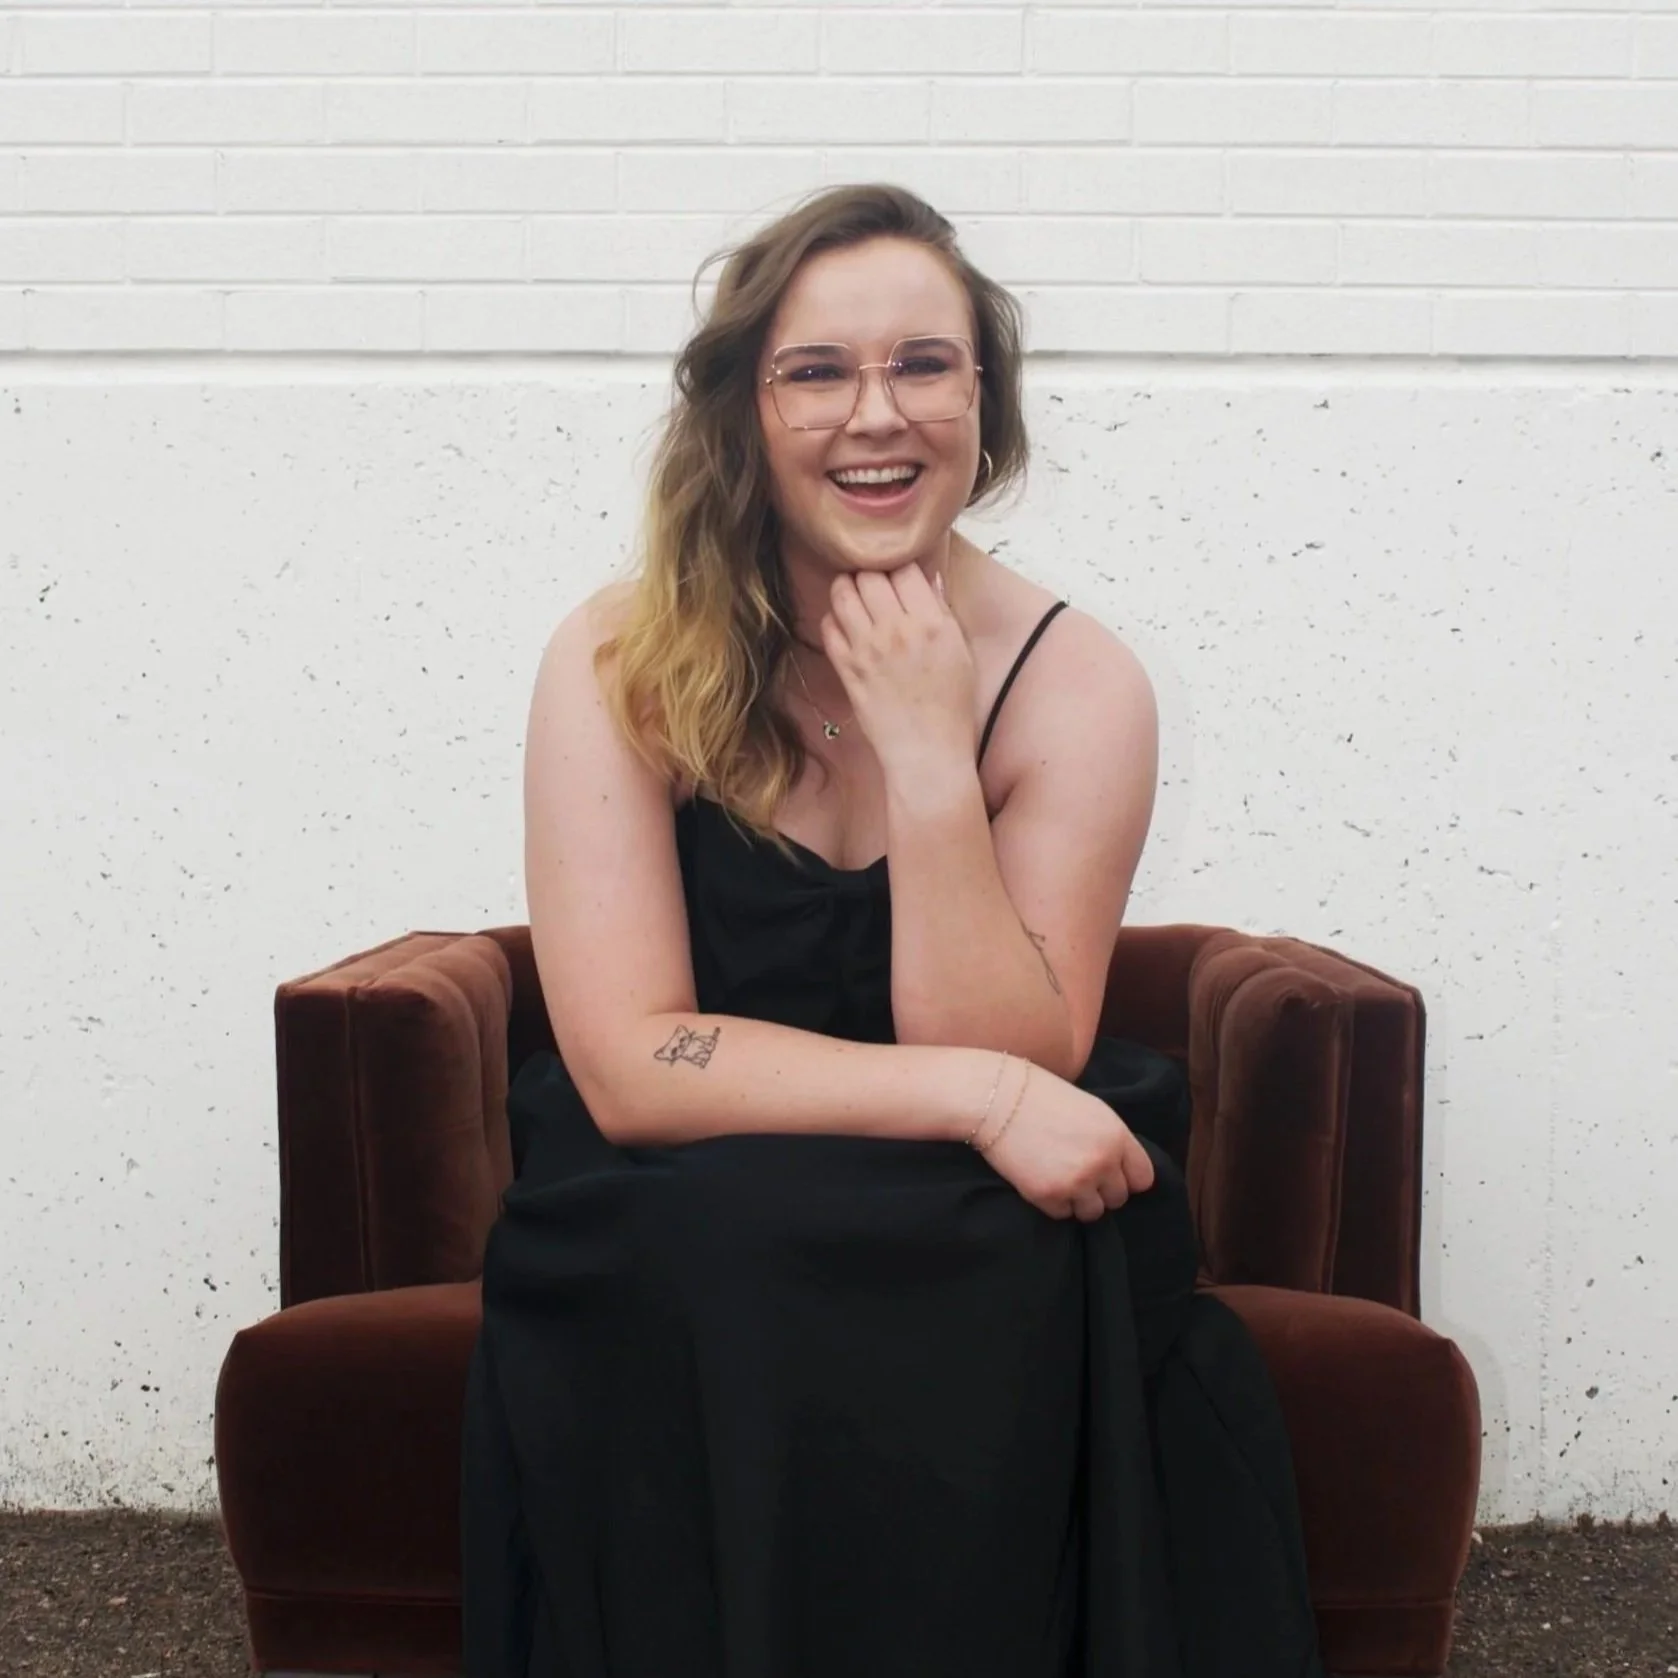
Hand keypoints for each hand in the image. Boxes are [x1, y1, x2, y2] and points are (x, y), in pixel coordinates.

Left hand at [818, 562, 976, 780]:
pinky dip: (834, 619)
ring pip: (843, 594)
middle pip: (870, 575)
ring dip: (847, 587)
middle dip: (871, 573)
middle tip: (875, 583)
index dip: (901, 566)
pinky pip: (829, 627)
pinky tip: (845, 625)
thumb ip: (942, 612)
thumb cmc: (952, 706)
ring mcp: (867, 649)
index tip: (900, 576)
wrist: (928, 750)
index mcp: (931, 623)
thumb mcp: (961, 652)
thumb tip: (927, 578)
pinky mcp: (847, 668)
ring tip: (854, 594)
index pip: (905, 569)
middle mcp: (896, 630)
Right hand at [977, 1058, 1156, 1221]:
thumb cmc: (1042, 1097)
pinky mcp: (1049, 1196)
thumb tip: (1122, 1169)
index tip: (1111, 1174)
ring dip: (1079, 1200)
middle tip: (1079, 1173)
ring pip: (1093, 1212)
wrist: (996, 1099)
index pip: (1143, 1178)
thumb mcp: (1091, 1110)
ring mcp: (1077, 1181)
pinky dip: (1054, 1202)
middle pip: (1118, 1198)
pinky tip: (1042, 1179)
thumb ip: (1112, 1140)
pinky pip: (1063, 1214)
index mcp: (1117, 1136)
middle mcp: (1102, 1162)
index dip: (1126, 1177)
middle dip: (1101, 1189)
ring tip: (1061, 1179)